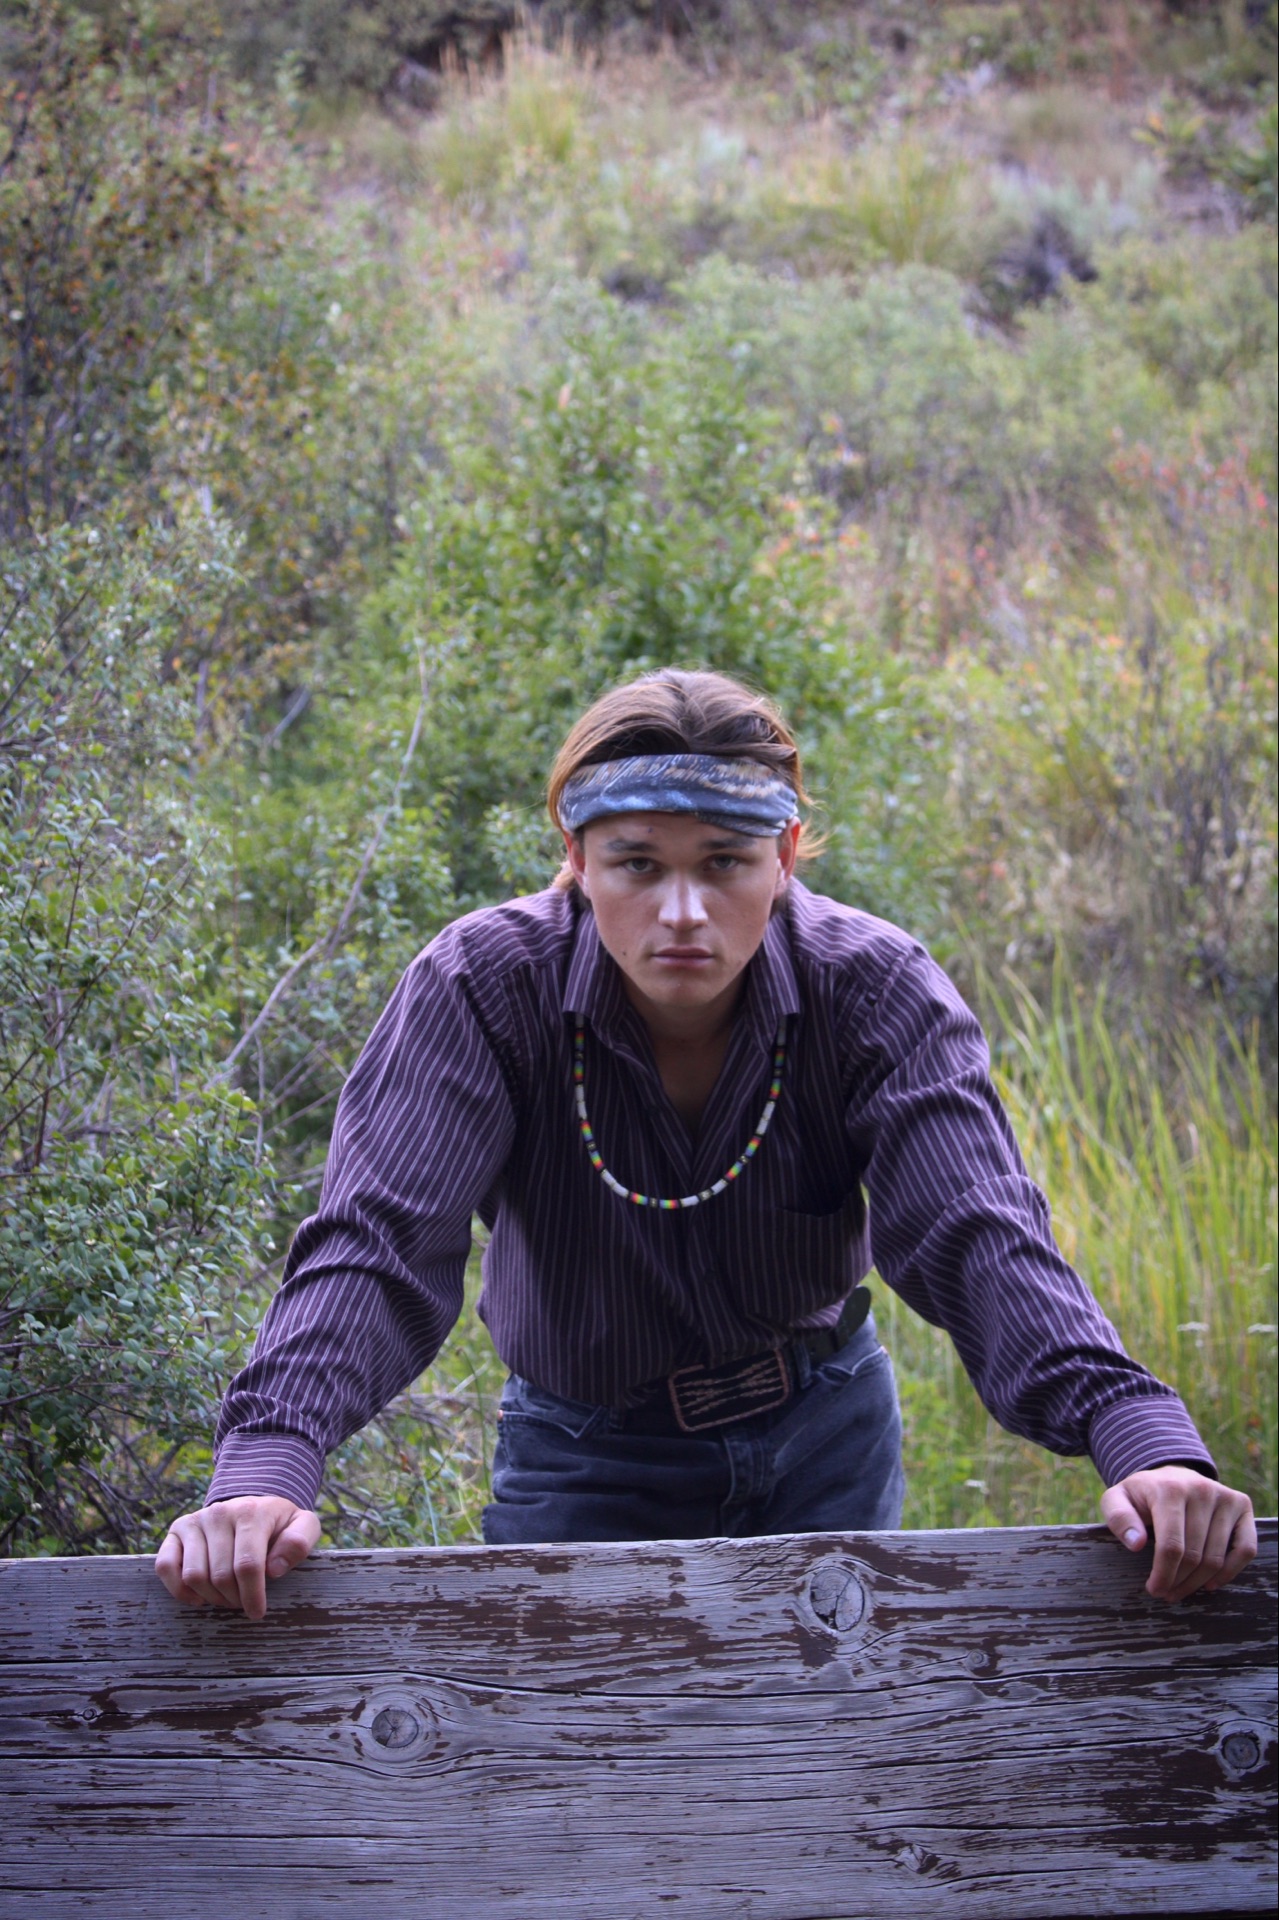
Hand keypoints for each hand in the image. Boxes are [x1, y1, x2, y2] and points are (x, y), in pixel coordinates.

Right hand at [155, 1496, 321, 1620]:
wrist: (252, 1507)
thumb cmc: (279, 1525)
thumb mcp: (302, 1526)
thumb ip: (299, 1542)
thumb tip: (273, 1569)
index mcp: (251, 1512)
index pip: (248, 1565)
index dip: (252, 1596)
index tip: (257, 1612)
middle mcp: (219, 1513)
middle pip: (220, 1575)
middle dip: (233, 1599)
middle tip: (243, 1602)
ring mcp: (195, 1520)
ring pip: (194, 1576)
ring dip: (211, 1597)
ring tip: (227, 1597)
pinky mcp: (176, 1531)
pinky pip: (165, 1567)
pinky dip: (179, 1590)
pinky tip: (199, 1596)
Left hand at [1101, 1466, 1255, 1602]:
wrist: (1171, 1476)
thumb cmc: (1142, 1495)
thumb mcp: (1117, 1500)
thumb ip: (1119, 1518)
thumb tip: (1136, 1544)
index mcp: (1170, 1489)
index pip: (1171, 1546)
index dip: (1163, 1574)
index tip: (1154, 1590)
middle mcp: (1202, 1490)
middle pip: (1194, 1555)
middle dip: (1178, 1582)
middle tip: (1166, 1593)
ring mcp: (1225, 1497)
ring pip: (1217, 1557)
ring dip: (1198, 1583)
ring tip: (1181, 1589)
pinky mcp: (1242, 1505)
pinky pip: (1246, 1549)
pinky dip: (1230, 1572)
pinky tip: (1210, 1583)